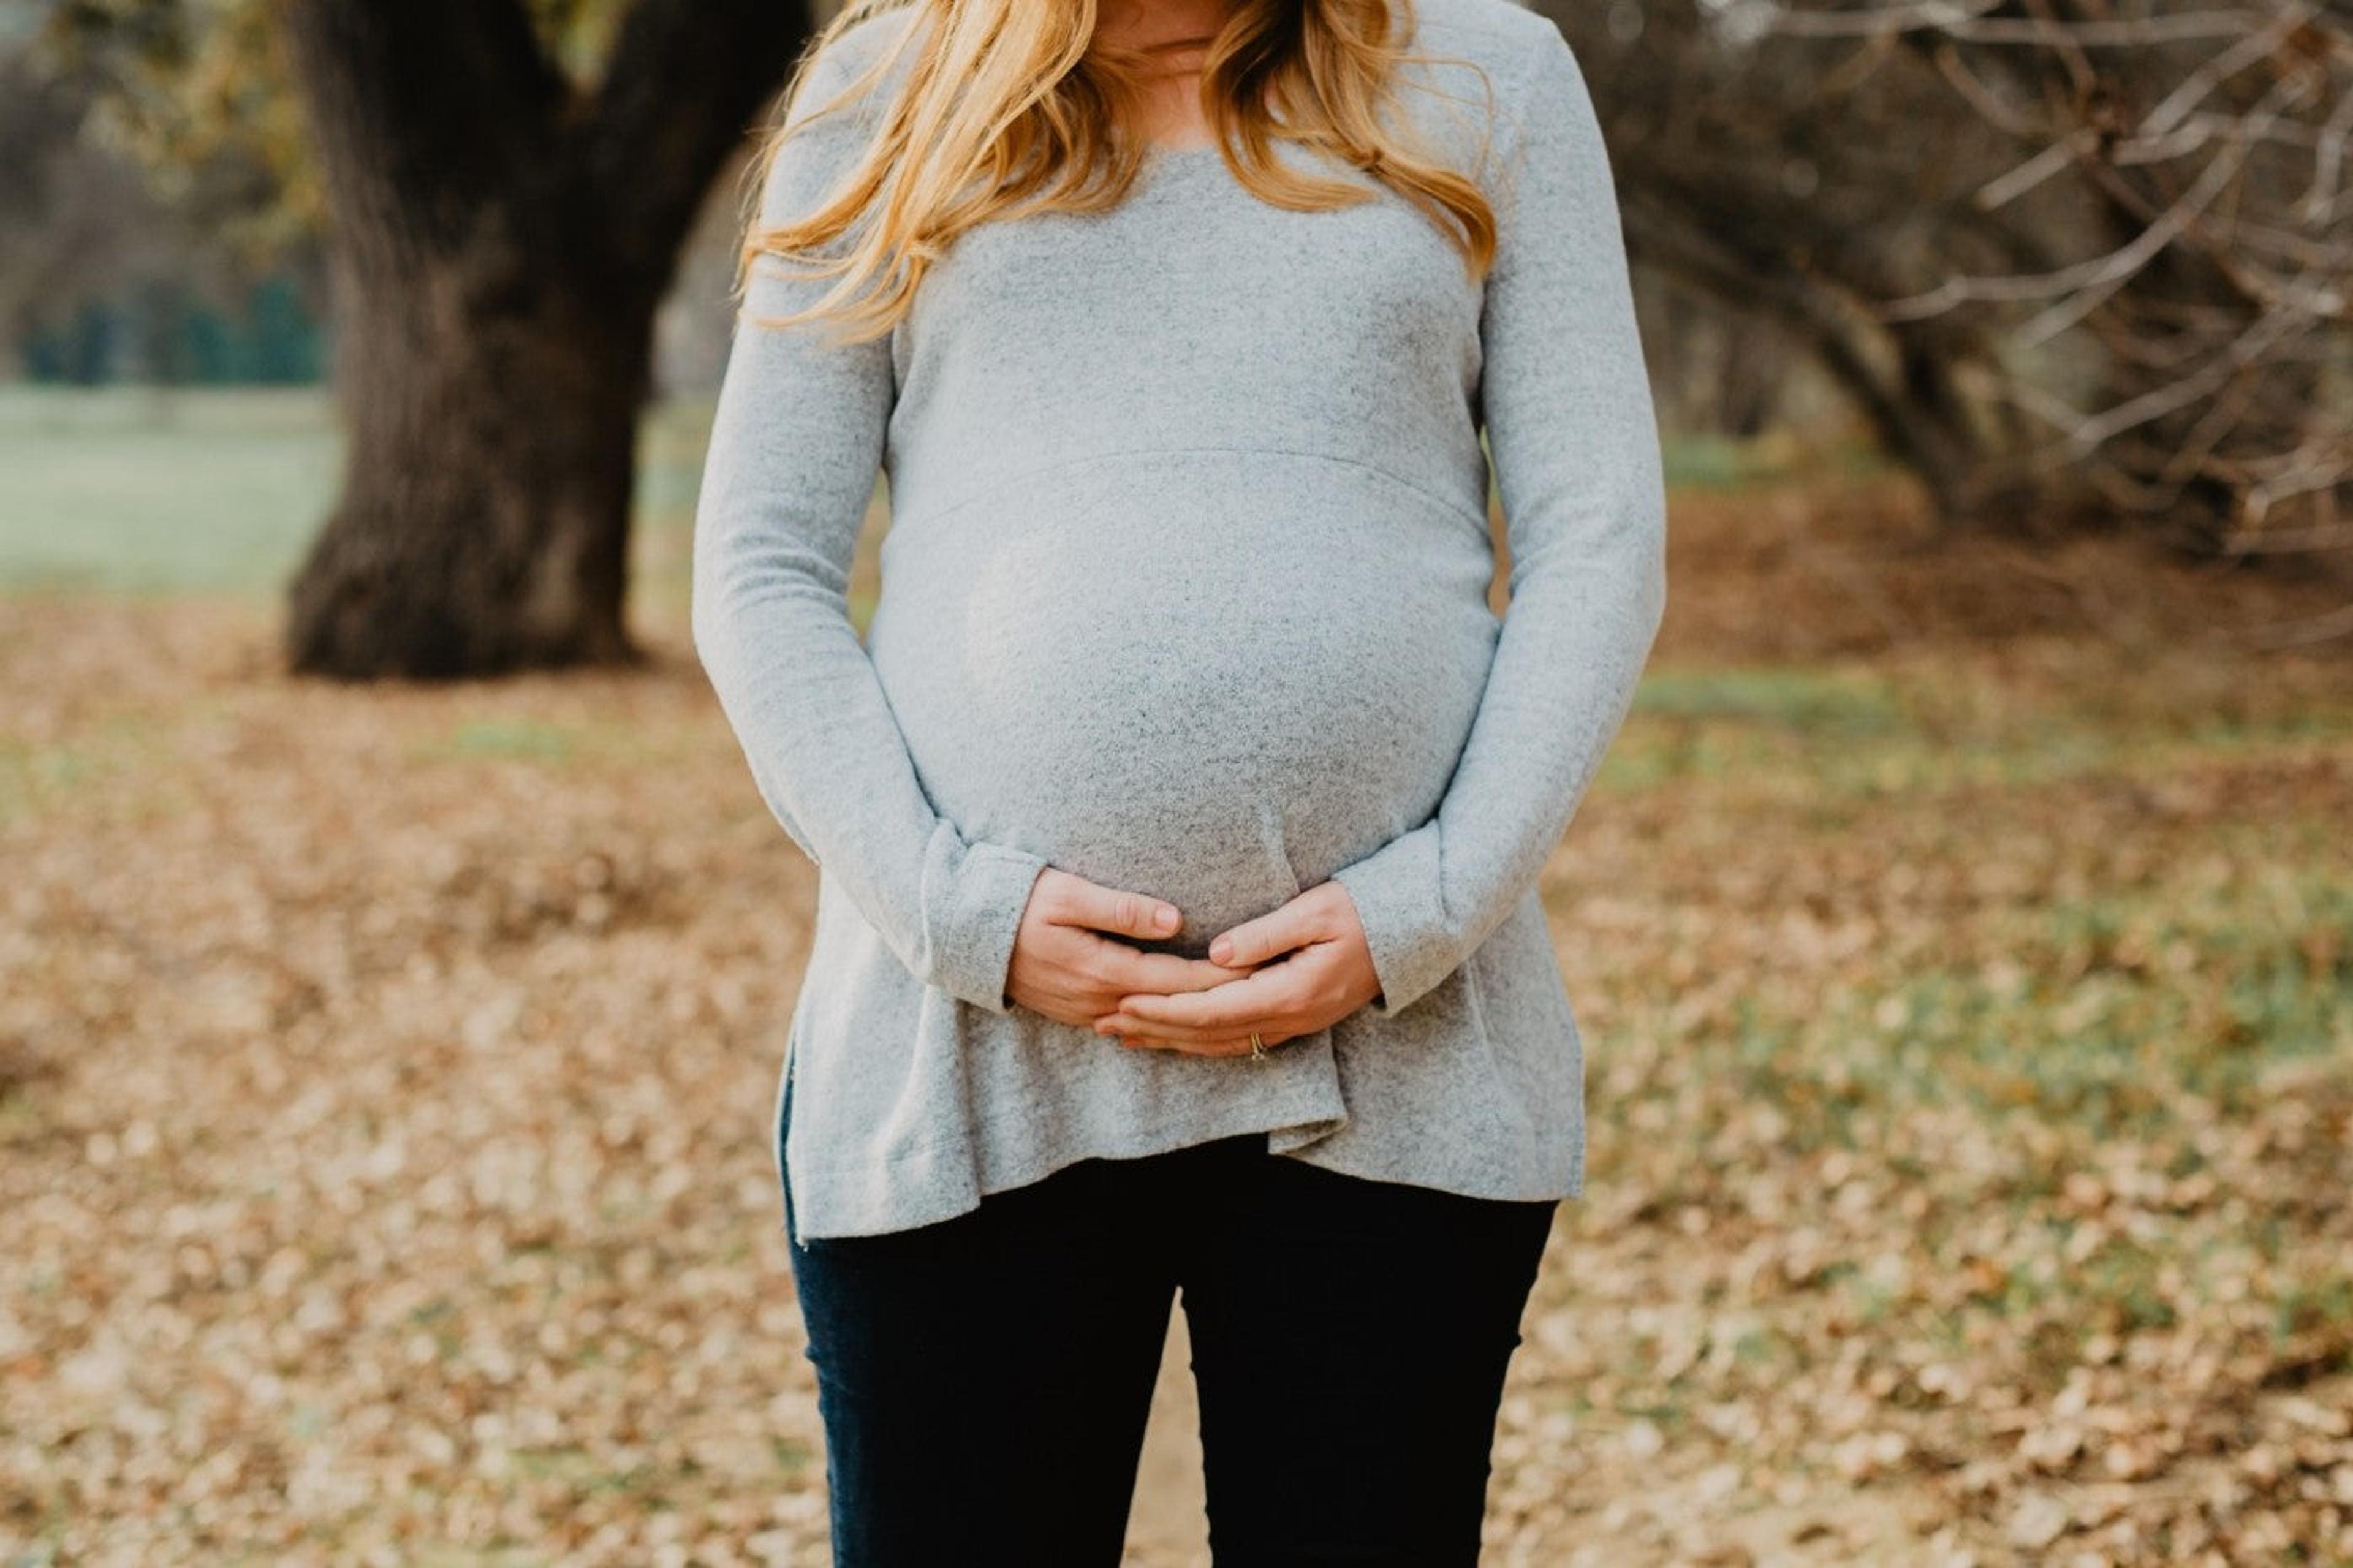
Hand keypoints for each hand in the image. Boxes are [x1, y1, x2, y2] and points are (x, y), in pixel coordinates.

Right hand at [1005, 866, 1253, 1027]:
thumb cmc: (1016, 902)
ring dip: (1191, 1018)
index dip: (1221, 978)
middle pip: (1172, 1007)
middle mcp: (1098, 999)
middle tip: (1263, 995)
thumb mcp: (1068, 893)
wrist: (963, 935)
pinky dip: (1160, 1023)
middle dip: (1218, 1003)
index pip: (1177, 979)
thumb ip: (1123, 909)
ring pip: (1152, 1023)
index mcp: (1103, 969)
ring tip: (1234, 1012)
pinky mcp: (1076, 1013)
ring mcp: (1086, 1012)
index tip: (1259, 972)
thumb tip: (1175, 920)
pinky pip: (1130, 1025)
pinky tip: (1181, 1021)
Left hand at [1091, 881, 1381, 1057]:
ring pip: (1221, 1044)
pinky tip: (1174, 1038)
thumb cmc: (1364, 911)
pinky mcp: (1295, 1020)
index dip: (1165, 1009)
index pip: (1214, 1009)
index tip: (1124, 1002)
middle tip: (1105, 1024)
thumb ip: (1267, 933)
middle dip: (1154, 1030)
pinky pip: (1238, 1040)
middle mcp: (1291, 1018)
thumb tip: (1217, 952)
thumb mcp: (1317, 910)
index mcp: (1292, 991)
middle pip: (1209, 1034)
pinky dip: (1199, 1041)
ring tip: (1125, 1035)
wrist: (1410, 935)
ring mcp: (1295, 1024)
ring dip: (1171, 1042)